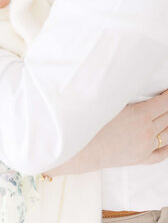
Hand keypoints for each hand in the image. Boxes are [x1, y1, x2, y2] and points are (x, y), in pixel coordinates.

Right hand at [45, 90, 167, 176]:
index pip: (164, 103)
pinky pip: (162, 153)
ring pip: (167, 134)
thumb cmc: (92, 124)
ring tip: (166, 115)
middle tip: (166, 101)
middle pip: (167, 116)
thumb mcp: (111, 103)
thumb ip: (126, 94)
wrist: (83, 149)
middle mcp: (147, 132)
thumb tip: (131, 82)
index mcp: (141, 116)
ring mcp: (146, 147)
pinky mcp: (141, 159)